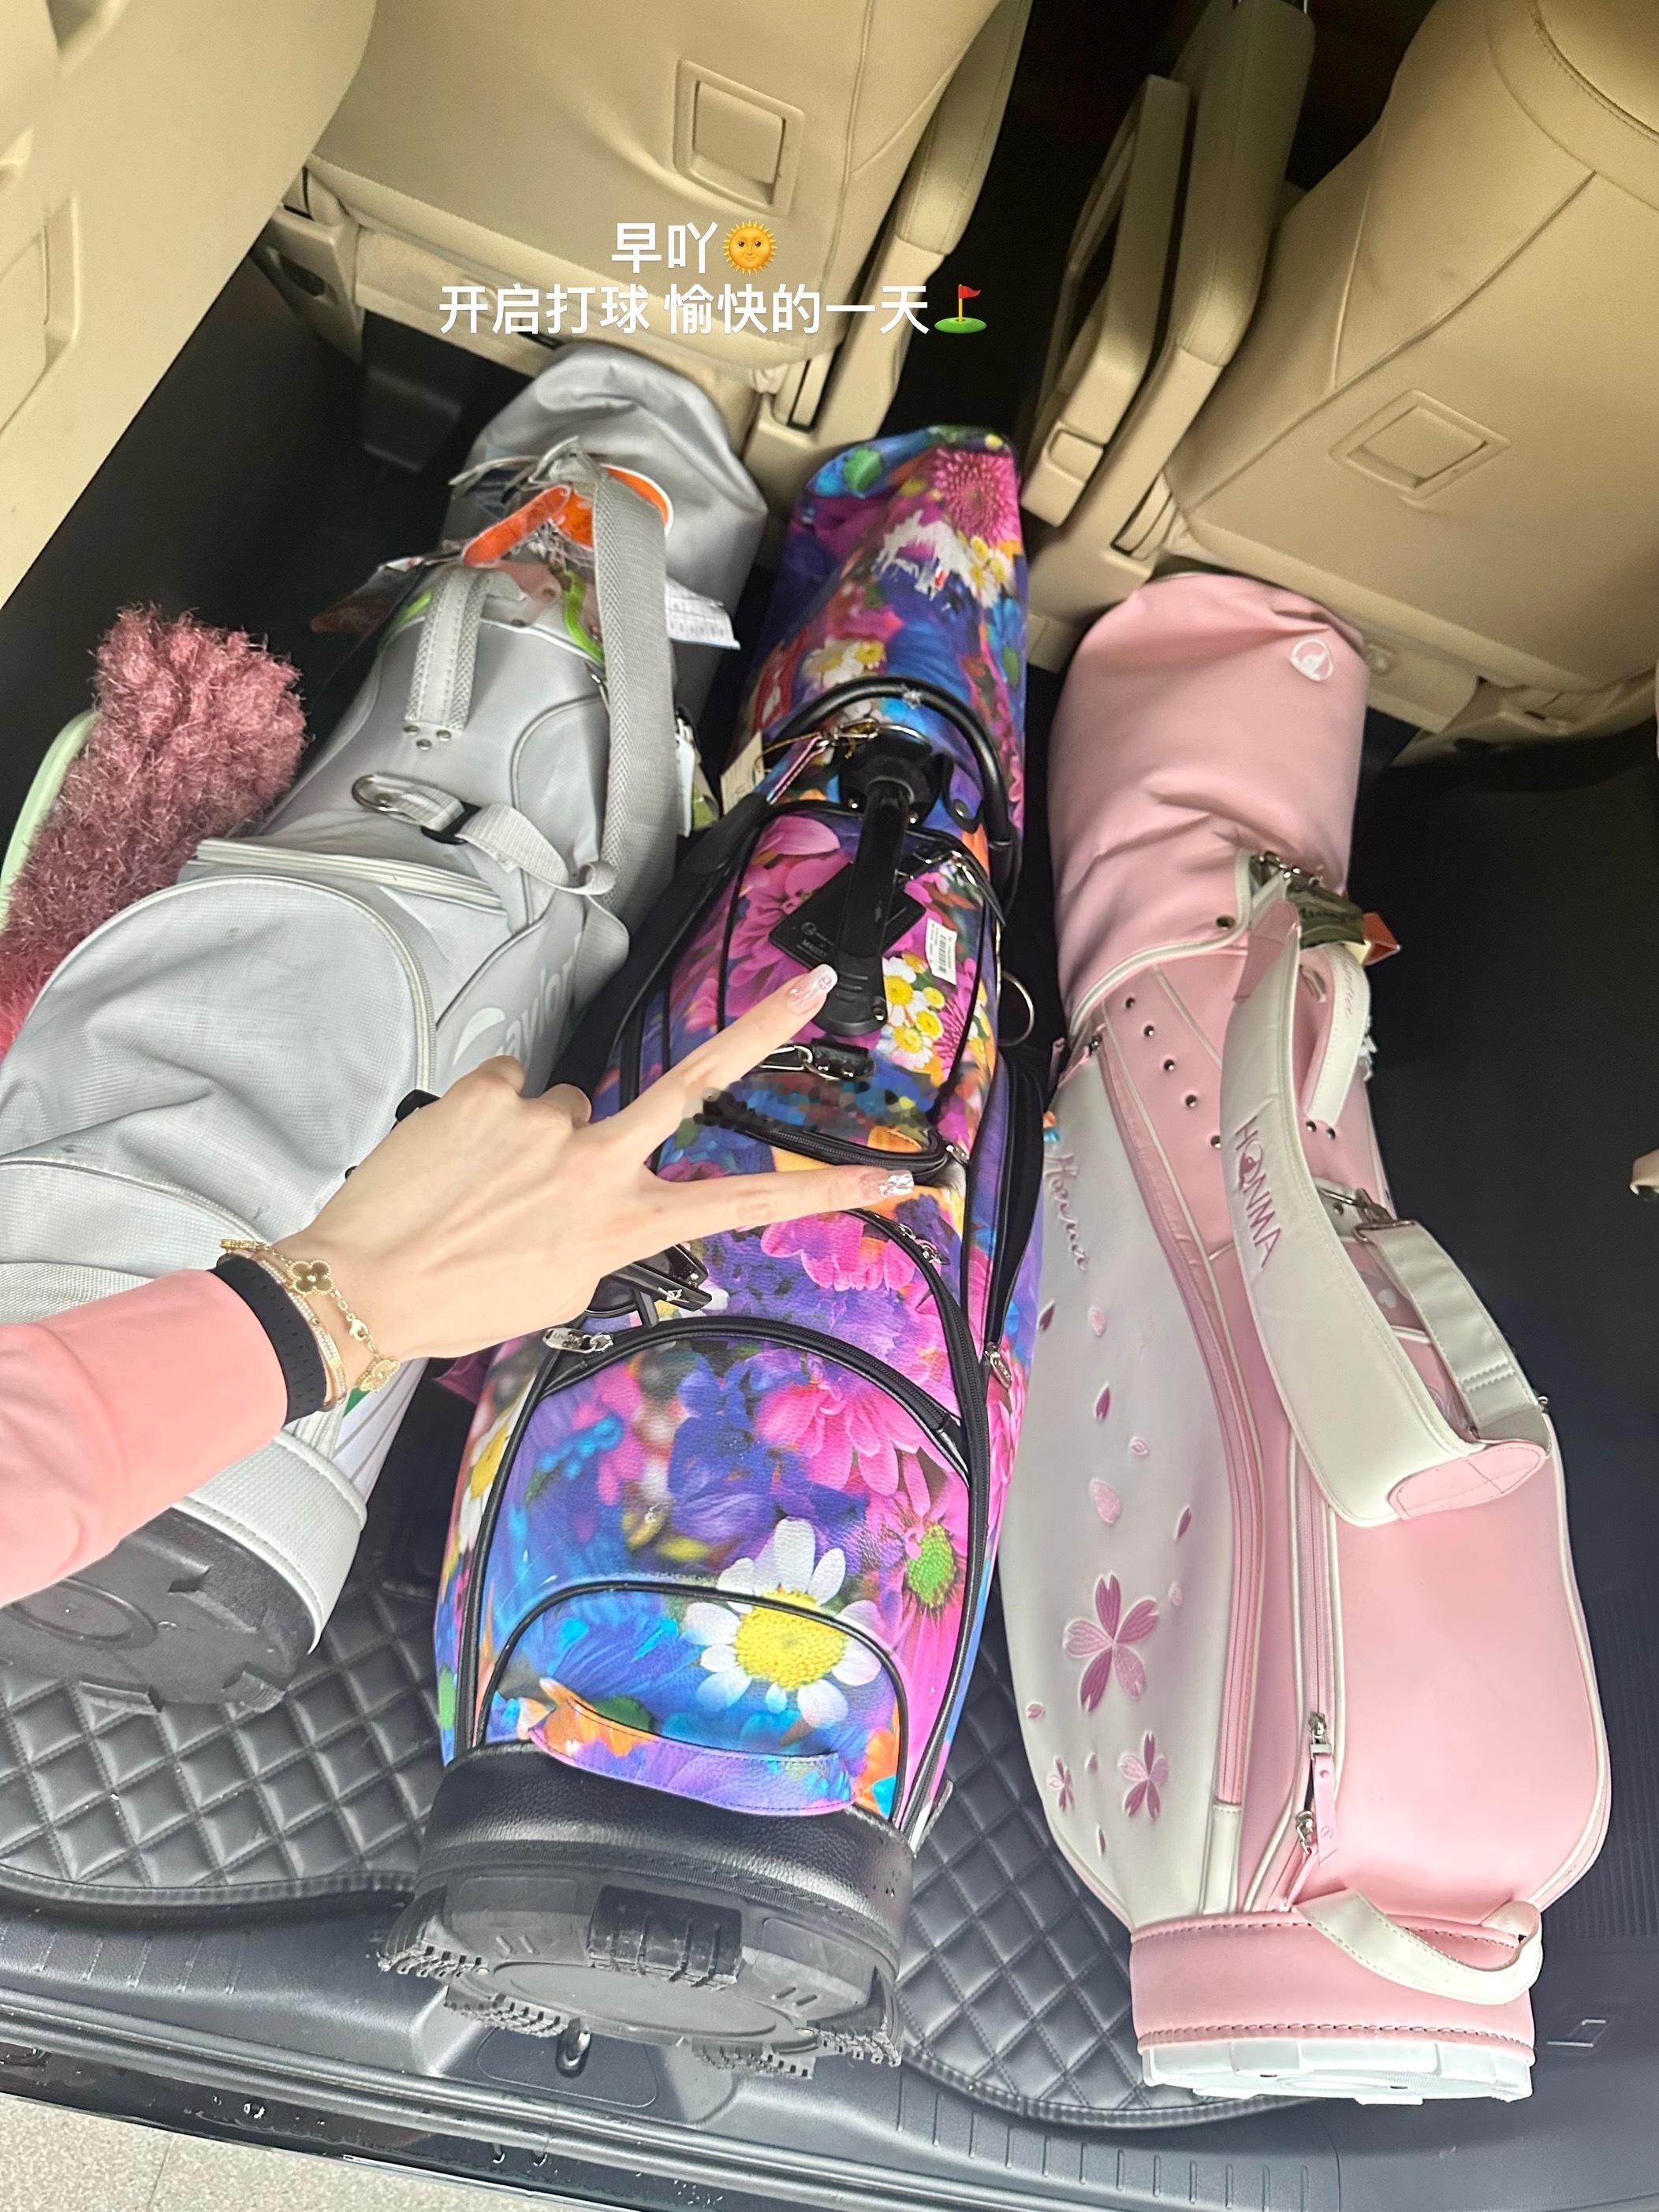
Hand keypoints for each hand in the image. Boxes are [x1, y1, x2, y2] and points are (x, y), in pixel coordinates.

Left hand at [273, 964, 908, 1376]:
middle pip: (697, 1081)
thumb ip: (599, 1231)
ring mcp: (544, 1117)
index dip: (823, 1191)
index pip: (743, 1205)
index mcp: (623, 1225)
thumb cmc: (460, 1301)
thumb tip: (596, 1184)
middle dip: (764, 1028)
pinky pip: (505, 1087)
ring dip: (535, 1134)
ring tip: (482, 1184)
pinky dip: (486, 1117)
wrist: (359, 1285)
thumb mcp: (559, 1290)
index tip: (893, 1179)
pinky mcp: (488, 1087)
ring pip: (565, 1106)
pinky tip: (455, 1160)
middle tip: (812, 982)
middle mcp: (597, 1162)